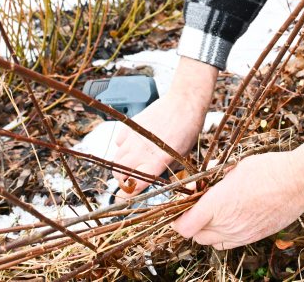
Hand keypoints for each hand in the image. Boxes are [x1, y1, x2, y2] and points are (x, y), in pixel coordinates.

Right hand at [112, 56, 216, 195]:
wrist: (183, 103)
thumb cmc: (187, 131)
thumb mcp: (180, 157)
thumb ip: (164, 171)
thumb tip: (153, 183)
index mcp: (156, 162)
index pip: (132, 186)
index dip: (125, 196)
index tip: (124, 199)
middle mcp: (141, 151)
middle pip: (119, 175)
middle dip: (123, 182)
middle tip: (132, 181)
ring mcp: (133, 138)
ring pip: (116, 160)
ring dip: (122, 166)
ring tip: (134, 164)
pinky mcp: (129, 126)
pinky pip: (118, 144)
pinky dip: (123, 149)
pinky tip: (135, 146)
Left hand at [172, 141, 303, 248]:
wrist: (299, 181)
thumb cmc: (268, 169)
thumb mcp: (234, 168)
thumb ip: (215, 182)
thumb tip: (204, 184)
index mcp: (217, 205)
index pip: (184, 227)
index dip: (177, 220)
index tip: (179, 210)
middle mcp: (227, 224)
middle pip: (197, 237)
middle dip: (193, 224)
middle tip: (199, 207)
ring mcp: (242, 234)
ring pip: (214, 243)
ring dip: (210, 231)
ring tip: (217, 213)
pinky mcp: (256, 237)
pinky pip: (232, 243)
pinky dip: (227, 234)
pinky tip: (234, 217)